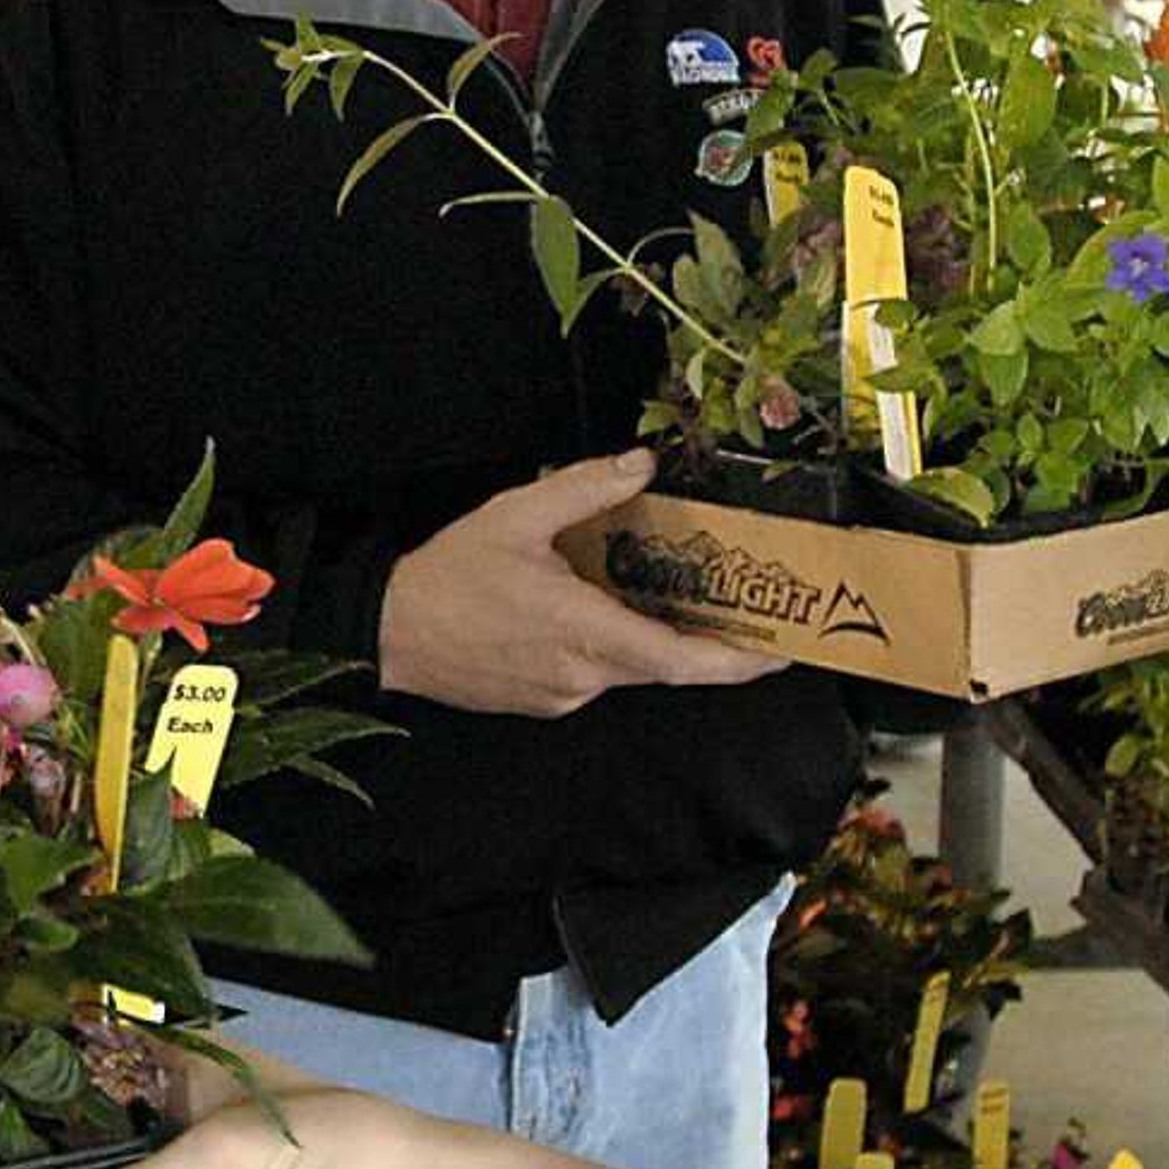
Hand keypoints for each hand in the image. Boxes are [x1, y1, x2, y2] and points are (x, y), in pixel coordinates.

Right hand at [378, 449, 786, 716]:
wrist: (385, 631)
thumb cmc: (447, 578)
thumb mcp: (515, 515)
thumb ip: (585, 487)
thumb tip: (642, 465)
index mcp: (584, 632)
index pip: (682, 661)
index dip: (739, 660)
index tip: (782, 651)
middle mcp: (583, 676)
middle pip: (665, 664)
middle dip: (706, 639)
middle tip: (736, 606)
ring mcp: (564, 696)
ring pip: (629, 668)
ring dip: (646, 634)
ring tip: (643, 590)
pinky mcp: (545, 703)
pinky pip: (595, 675)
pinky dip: (608, 645)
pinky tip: (586, 609)